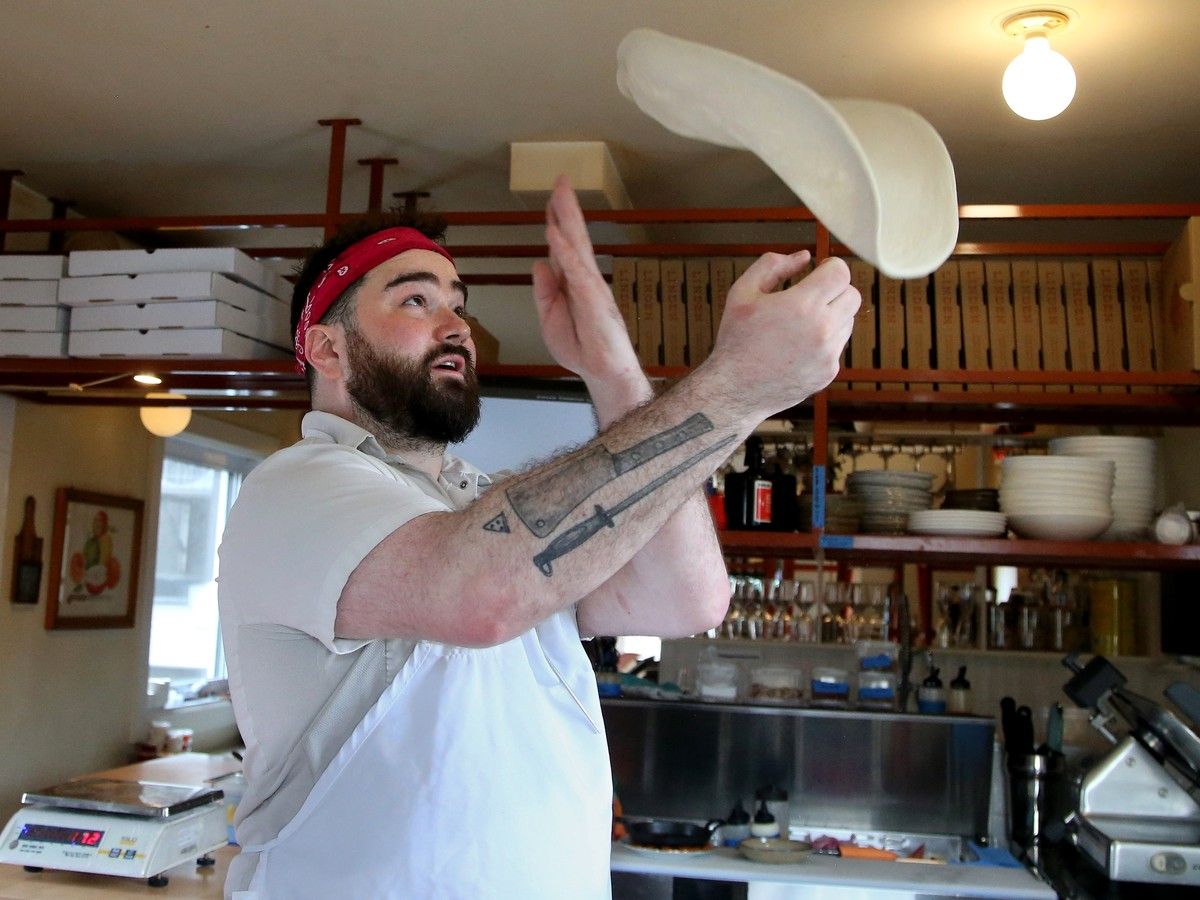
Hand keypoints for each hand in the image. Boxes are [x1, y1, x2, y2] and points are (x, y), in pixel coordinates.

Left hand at [531, 177, 648, 415]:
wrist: (601, 372)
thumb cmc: (581, 347)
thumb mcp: (550, 317)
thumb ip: (545, 290)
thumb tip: (539, 262)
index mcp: (574, 282)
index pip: (564, 245)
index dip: (557, 220)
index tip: (552, 196)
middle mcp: (585, 278)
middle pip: (573, 236)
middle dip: (566, 207)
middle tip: (561, 180)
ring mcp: (591, 287)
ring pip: (577, 246)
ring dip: (568, 219)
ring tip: (560, 195)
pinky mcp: (594, 300)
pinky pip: (576, 271)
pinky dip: (565, 251)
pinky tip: (555, 234)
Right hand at [705, 250, 859, 417]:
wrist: (734, 389)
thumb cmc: (735, 340)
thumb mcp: (742, 292)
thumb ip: (772, 265)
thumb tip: (803, 257)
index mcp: (801, 305)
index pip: (840, 273)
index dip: (831, 267)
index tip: (820, 271)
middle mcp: (821, 330)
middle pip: (852, 295)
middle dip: (835, 289)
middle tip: (812, 294)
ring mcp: (828, 354)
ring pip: (848, 321)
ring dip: (832, 315)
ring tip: (802, 322)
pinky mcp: (828, 372)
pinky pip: (838, 346)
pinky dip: (824, 341)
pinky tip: (799, 345)